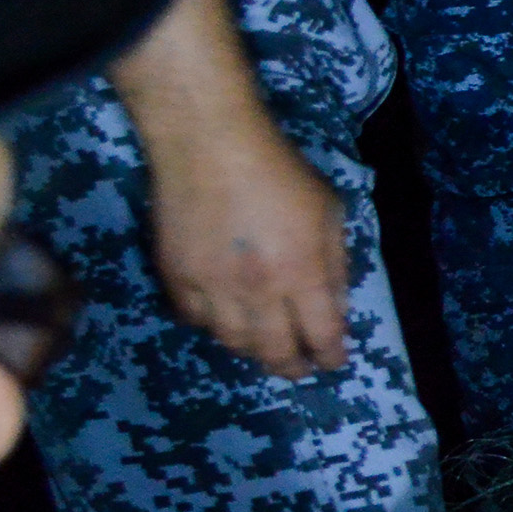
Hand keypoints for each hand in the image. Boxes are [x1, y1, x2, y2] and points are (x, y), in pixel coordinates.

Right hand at [144, 109, 347, 375]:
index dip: (330, 356)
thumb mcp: (328, 210)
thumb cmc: (279, 169)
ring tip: (264, 347)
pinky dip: (213, 327)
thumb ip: (335, 264)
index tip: (333, 362)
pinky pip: (195, 320)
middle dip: (292, 367)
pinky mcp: (177, 277)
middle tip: (299, 369)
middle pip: (275, 352)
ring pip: (233, 342)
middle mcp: (257, 290)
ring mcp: (212, 287)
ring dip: (253, 350)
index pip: (321, 336)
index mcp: (301, 273)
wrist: (208, 142)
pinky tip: (224, 319)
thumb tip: (335, 308)